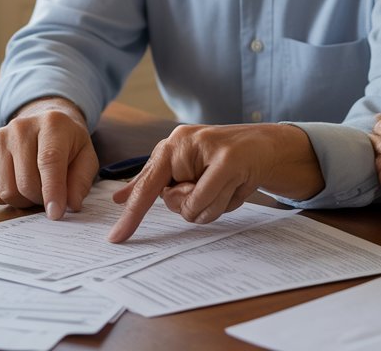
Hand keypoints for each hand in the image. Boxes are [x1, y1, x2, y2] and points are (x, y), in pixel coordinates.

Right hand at [0, 98, 98, 219]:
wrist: (44, 123)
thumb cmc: (66, 143)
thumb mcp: (85, 157)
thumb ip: (81, 181)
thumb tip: (70, 204)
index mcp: (52, 124)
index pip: (49, 161)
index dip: (52, 191)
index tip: (55, 214)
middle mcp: (22, 127)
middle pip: (26, 182)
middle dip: (40, 198)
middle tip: (50, 193)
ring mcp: (0, 137)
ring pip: (7, 190)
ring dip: (24, 200)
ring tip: (35, 187)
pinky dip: (6, 198)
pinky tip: (18, 184)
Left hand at [107, 123, 316, 242]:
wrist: (264, 145)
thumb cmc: (222, 159)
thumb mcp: (185, 167)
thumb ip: (154, 181)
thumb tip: (120, 198)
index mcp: (170, 146)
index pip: (145, 185)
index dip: (131, 214)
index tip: (116, 238)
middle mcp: (183, 142)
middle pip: (171, 203)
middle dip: (190, 204)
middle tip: (208, 186)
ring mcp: (206, 149)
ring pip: (192, 207)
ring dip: (210, 207)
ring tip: (224, 186)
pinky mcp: (228, 161)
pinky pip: (208, 201)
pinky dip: (220, 203)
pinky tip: (234, 186)